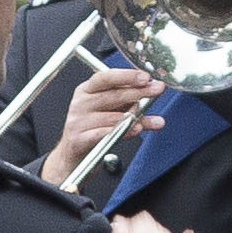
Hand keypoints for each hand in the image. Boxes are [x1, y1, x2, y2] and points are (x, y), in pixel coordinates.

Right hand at [44, 64, 155, 186]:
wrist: (74, 156)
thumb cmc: (94, 129)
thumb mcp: (113, 113)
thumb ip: (132, 106)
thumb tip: (156, 104)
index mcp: (87, 90)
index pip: (107, 77)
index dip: (127, 76)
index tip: (146, 77)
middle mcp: (81, 103)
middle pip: (112, 95)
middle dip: (138, 92)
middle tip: (157, 90)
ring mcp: (78, 121)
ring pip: (111, 117)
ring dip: (132, 117)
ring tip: (146, 119)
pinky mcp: (78, 140)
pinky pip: (103, 135)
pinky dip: (121, 132)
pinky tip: (135, 130)